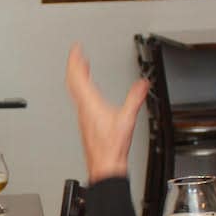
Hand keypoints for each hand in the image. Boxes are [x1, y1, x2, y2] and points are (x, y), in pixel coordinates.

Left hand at [65, 43, 146, 183]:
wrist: (104, 166)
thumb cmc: (111, 147)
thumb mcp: (127, 119)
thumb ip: (135, 99)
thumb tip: (142, 83)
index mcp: (90, 104)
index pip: (78, 77)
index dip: (75, 61)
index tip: (75, 49)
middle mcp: (83, 108)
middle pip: (73, 82)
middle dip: (74, 66)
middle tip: (76, 54)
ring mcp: (83, 115)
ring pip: (75, 91)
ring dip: (77, 77)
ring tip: (81, 67)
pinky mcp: (85, 122)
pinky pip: (79, 100)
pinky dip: (81, 89)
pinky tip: (87, 90)